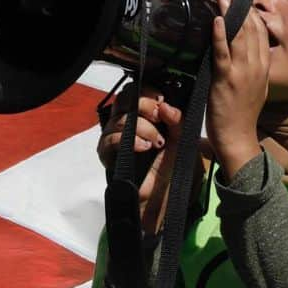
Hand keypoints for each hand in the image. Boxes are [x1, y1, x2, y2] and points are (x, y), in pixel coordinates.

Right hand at [97, 85, 185, 233]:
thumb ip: (176, 120)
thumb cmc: (171, 166)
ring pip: (120, 119)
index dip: (147, 91)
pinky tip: (144, 147)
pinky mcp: (108, 155)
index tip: (162, 100)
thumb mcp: (180, 139)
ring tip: (157, 142)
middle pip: (125, 99)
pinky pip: (110, 140)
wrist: (164, 196)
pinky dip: (128, 140)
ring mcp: (114, 137)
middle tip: (159, 118)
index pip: (136, 91)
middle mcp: (125, 122)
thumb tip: (165, 106)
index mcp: (142, 115)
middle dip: (144, 105)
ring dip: (142, 127)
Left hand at [206, 0, 267, 180]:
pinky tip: (217, 20)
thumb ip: (252, 67)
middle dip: (240, 7)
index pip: (261, 33)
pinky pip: (224, 53)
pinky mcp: (226, 80)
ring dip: (229, 13)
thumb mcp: (255, 87)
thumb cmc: (241, 114)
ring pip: (239, 36)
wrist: (237, 137)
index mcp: (264, 67)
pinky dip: (220, 35)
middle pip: (252, 29)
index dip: (251, 13)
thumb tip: (242, 48)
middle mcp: (257, 67)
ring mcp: (242, 73)